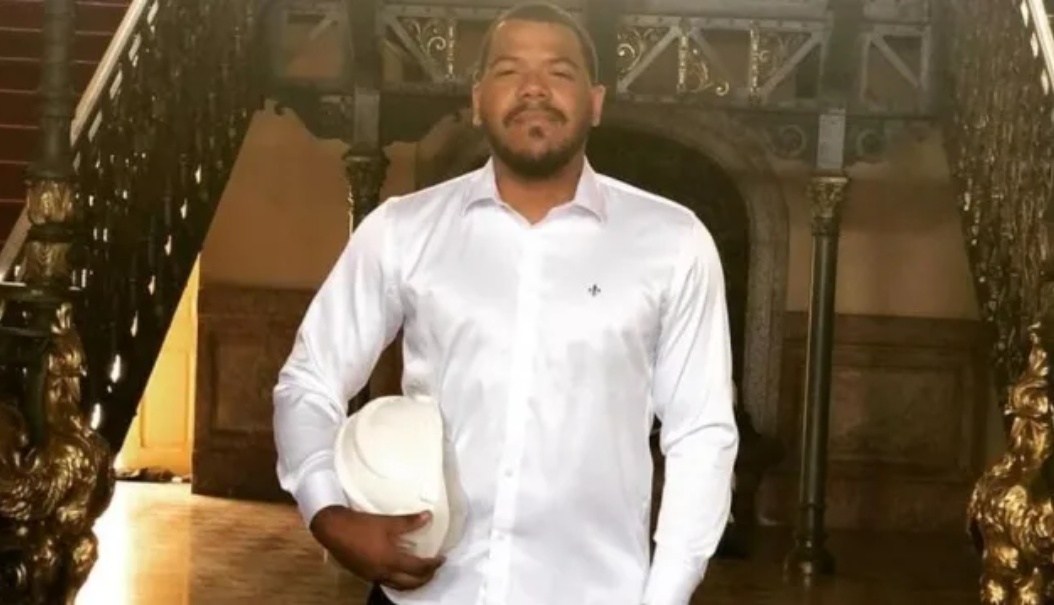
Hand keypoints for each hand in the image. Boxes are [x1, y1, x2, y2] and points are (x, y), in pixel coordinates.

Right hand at [310, 506, 444, 589]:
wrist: (332, 529)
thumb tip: (428, 516)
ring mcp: (373, 576)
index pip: (418, 568)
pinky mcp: (365, 575)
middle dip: (426, 578)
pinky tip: (399, 571)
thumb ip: (409, 522)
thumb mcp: (387, 522)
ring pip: (398, 586)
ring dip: (412, 582)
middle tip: (434, 569)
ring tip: (420, 573)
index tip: (442, 558)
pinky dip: (398, 580)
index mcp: (391, 561)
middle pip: (410, 583)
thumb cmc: (361, 525)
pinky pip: (387, 582)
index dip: (433, 564)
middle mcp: (383, 573)